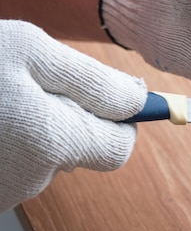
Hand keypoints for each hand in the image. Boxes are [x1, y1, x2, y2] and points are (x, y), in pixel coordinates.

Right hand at [0, 20, 146, 211]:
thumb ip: (93, 83)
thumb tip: (138, 104)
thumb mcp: (29, 51)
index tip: (112, 99)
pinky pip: (12, 161)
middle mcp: (26, 179)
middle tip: (30, 84)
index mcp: (48, 144)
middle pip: (78, 150)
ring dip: (32, 124)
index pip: (118, 149)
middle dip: (69, 118)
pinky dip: (6, 138)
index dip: (120, 121)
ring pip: (43, 154)